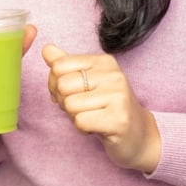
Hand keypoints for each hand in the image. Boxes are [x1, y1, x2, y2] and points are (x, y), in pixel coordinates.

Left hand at [41, 44, 159, 171]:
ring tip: (92, 117)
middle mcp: (113, 75)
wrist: (139, 135)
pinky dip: (82, 128)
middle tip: (82, 108)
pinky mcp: (119, 119)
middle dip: (64, 101)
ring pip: (69, 104)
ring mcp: (118, 96)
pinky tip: (97, 127)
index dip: (55, 84)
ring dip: (74, 116)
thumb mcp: (86, 81)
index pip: (58, 66)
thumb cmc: (106, 107)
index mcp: (103, 61)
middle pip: (62, 85)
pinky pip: (80, 121)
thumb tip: (46, 49)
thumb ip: (65, 65)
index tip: (70, 94)